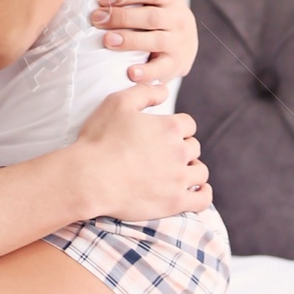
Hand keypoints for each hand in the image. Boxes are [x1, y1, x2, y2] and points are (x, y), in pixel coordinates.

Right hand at [74, 82, 210, 222]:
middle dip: (182, 148)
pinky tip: (195, 191)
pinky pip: (203, 199)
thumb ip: (145, 92)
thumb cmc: (101, 139)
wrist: (90, 178)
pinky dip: (203, 194)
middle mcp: (179, 152)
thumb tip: (165, 91)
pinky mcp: (174, 202)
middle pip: (194, 147)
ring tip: (177, 172)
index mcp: (170, 127)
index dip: (176, 128)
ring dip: (192, 169)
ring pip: (200, 172)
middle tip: (164, 155)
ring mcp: (179, 179)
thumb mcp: (118, 102)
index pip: (188, 124)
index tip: (164, 135)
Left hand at [91, 0, 197, 86]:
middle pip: (149, 17)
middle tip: (95, 19)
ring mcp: (177, 42)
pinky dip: (148, 74)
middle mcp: (176, 17)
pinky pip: (163, 70)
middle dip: (121, 18)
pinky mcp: (175, 66)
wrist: (181, 42)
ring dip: (130, 42)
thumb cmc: (160, 1)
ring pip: (154, 42)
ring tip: (105, 42)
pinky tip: (129, 75)